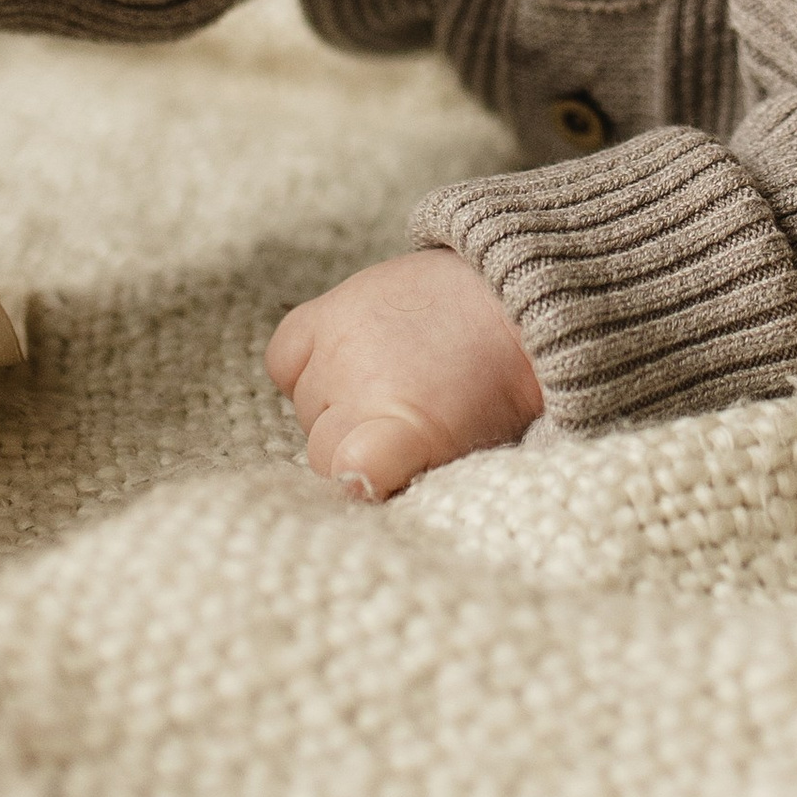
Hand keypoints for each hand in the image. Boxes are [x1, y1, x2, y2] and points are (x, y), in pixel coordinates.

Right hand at [266, 250, 543, 499]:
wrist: (512, 301)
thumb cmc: (498, 388)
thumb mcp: (471, 448)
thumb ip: (411, 475)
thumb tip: (362, 495)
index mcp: (410, 426)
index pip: (348, 472)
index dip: (357, 483)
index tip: (372, 483)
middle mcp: (365, 384)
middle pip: (320, 452)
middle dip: (352, 452)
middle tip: (396, 433)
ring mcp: (342, 345)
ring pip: (305, 408)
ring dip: (334, 408)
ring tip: (384, 391)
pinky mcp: (328, 310)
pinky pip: (284, 359)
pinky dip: (302, 370)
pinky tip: (339, 370)